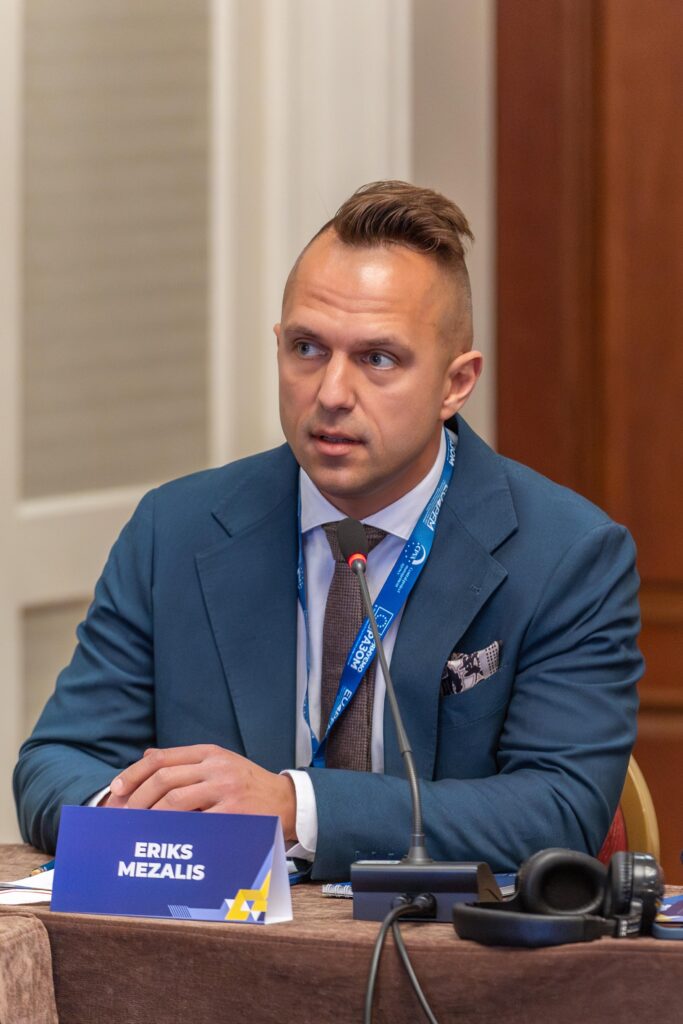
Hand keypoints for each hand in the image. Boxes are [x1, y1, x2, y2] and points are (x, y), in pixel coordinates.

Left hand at [105, 745, 296, 840]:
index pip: (162, 758)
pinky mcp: (234, 812)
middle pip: (164, 778)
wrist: (287, 801)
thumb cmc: (247, 785)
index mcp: (209, 752)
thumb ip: (185, 761)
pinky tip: (164, 838)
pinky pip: (196, 822)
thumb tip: (147, 757)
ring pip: (175, 799)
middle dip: (137, 798)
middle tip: (124, 816)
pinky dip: (176, 831)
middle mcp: (216, 766)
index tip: (116, 789)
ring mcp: (225, 788)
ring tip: (138, 829)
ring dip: (151, 816)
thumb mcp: (219, 763)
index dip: (134, 773)